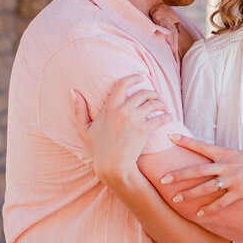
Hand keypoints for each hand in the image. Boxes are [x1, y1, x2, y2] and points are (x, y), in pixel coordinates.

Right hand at [72, 76, 169, 190]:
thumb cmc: (98, 150)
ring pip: (153, 103)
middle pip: (143, 92)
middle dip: (152, 92)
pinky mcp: (144, 130)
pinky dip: (167, 115)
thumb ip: (79, 110)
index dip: (134, 77)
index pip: (123, 84)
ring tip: (163, 106)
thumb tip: (73, 92)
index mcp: (109, 107)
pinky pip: (160, 118)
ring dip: (161, 102)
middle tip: (156, 96)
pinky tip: (168, 116)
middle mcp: (122, 110)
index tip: (142, 76)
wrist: (112, 166)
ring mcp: (134, 120)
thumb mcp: (83, 130)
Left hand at [161, 134, 242, 216]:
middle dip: (179, 174)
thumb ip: (229, 158)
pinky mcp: (241, 192)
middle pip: (198, 170)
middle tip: (163, 178)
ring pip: (206, 188)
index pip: (202, 146)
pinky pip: (222, 203)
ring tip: (176, 199)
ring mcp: (234, 179)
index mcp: (228, 153)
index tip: (169, 136)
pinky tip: (200, 215)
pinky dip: (210, 209)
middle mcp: (228, 165)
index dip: (185, 141)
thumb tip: (217, 160)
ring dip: (190, 194)